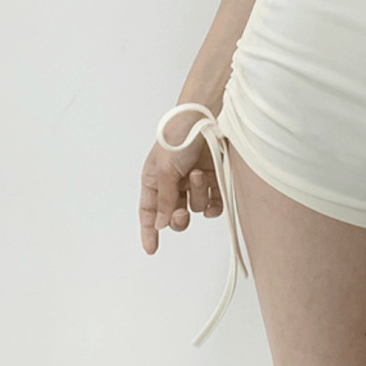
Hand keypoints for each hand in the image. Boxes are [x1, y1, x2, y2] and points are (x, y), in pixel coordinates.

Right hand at [138, 109, 223, 254]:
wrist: (206, 116)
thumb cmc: (178, 137)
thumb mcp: (165, 170)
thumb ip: (164, 199)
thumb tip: (160, 224)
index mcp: (155, 179)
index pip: (149, 211)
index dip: (149, 231)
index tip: (152, 249)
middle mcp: (175, 182)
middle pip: (174, 215)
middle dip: (177, 218)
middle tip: (180, 211)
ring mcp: (196, 180)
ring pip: (196, 207)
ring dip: (197, 195)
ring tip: (199, 174)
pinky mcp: (216, 176)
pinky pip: (216, 202)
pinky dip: (215, 201)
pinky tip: (214, 192)